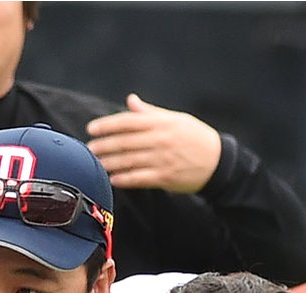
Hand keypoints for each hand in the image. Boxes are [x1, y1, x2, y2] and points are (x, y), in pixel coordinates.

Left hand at [86, 93, 221, 192]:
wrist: (217, 162)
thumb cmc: (194, 138)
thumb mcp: (175, 119)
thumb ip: (150, 112)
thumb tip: (130, 101)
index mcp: (161, 123)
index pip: (128, 122)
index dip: (108, 125)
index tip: (92, 129)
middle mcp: (160, 140)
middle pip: (125, 142)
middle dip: (104, 145)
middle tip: (88, 149)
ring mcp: (162, 159)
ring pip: (130, 161)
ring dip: (110, 163)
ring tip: (95, 164)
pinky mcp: (166, 177)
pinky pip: (140, 178)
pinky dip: (125, 179)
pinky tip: (112, 179)